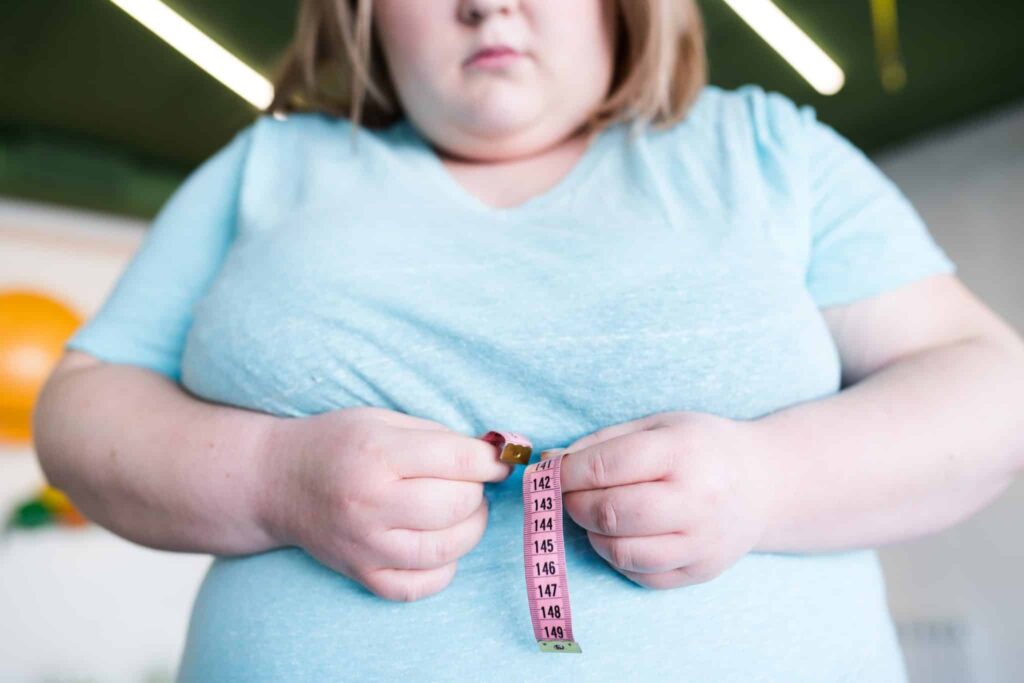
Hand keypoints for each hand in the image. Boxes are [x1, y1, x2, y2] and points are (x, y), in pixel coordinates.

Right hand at [259, 406, 512, 601]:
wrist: (276, 482)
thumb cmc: (336, 443)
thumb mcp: (383, 420)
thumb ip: (440, 436)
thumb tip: (498, 454)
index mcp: (378, 454)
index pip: (459, 460)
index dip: (491, 460)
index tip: (500, 459)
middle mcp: (370, 503)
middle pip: (457, 505)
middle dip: (477, 491)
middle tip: (468, 481)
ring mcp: (365, 545)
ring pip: (446, 549)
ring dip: (468, 528)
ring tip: (459, 510)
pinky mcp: (362, 574)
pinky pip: (421, 585)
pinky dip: (443, 567)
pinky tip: (438, 544)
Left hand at [554, 411, 773, 588]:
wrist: (766, 483)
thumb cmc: (701, 446)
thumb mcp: (657, 425)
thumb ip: (601, 443)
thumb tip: (546, 465)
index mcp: (683, 452)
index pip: (605, 466)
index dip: (564, 473)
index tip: (547, 474)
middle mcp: (698, 500)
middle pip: (610, 512)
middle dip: (574, 504)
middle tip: (568, 495)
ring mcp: (702, 541)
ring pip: (621, 551)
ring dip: (592, 534)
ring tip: (595, 514)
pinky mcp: (701, 571)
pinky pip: (641, 575)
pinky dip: (618, 557)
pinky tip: (622, 534)